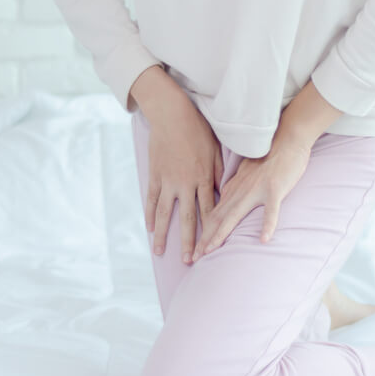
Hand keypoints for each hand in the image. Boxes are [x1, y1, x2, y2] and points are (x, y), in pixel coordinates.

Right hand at [136, 71, 224, 264]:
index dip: (212, 230)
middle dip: (189, 241)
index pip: (210, 210)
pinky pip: (152, 199)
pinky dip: (150, 214)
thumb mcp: (214, 150)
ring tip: (160, 253)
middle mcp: (185, 184)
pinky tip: (149, 229)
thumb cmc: (198, 130)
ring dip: (164, 234)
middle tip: (189, 261)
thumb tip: (225, 192)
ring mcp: (168, 181)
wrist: (172, 114)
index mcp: (203, 178)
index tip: (213, 247)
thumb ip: (218, 173)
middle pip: (188, 218)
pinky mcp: (155, 175)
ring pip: (165, 213)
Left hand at [191, 134, 312, 261]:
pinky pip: (270, 210)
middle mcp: (240, 191)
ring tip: (212, 251)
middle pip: (218, 219)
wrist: (287, 138)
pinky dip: (267, 224)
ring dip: (222, 234)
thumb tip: (224, 198)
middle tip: (194, 258)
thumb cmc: (269, 155)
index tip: (195, 250)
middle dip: (205, 239)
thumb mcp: (245, 172)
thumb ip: (234, 186)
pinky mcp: (274, 189)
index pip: (213, 214)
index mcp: (233, 188)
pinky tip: (263, 239)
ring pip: (235, 215)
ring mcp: (256, 190)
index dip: (203, 233)